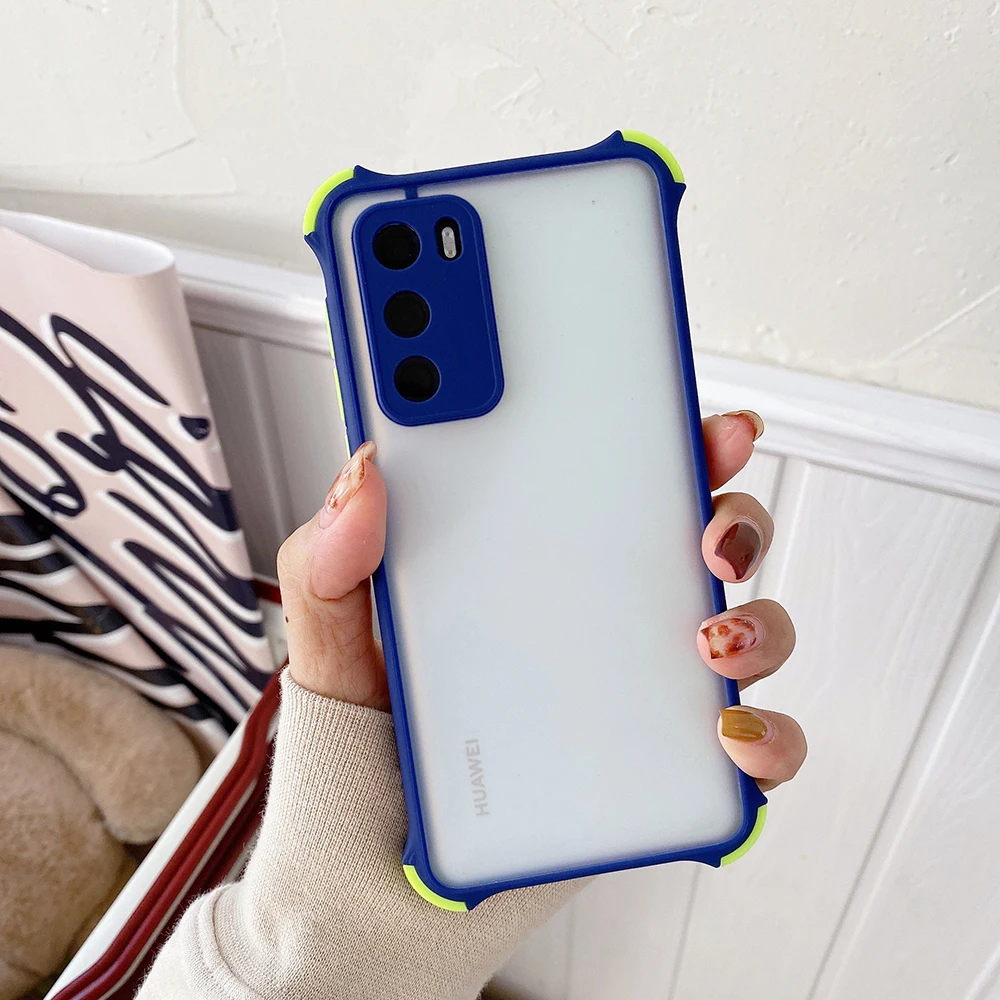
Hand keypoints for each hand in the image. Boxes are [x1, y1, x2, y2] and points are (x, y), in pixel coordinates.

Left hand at [277, 411, 805, 793]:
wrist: (374, 876)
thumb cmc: (365, 742)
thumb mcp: (333, 638)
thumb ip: (331, 559)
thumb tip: (364, 475)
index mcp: (533, 564)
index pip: (613, 481)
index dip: (667, 440)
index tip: (695, 424)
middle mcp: (600, 618)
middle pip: (701, 543)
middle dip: (735, 518)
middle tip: (711, 532)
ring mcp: (638, 692)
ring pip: (744, 635)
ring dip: (759, 626)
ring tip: (710, 642)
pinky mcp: (659, 769)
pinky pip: (745, 751)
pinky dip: (767, 741)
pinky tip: (726, 737)